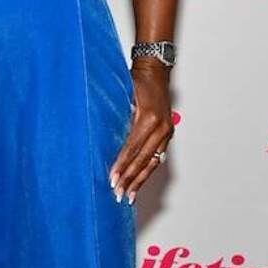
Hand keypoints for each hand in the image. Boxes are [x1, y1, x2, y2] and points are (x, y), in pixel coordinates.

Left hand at [111, 63, 173, 203]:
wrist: (155, 71)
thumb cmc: (136, 81)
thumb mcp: (122, 97)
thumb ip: (115, 118)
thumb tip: (100, 140)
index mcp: (147, 119)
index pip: (132, 148)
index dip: (121, 165)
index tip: (111, 179)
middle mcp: (160, 128)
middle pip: (143, 159)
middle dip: (129, 178)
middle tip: (117, 193)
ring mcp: (166, 132)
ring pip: (152, 162)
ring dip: (140, 180)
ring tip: (129, 195)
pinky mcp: (167, 134)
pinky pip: (157, 156)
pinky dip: (147, 170)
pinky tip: (140, 182)